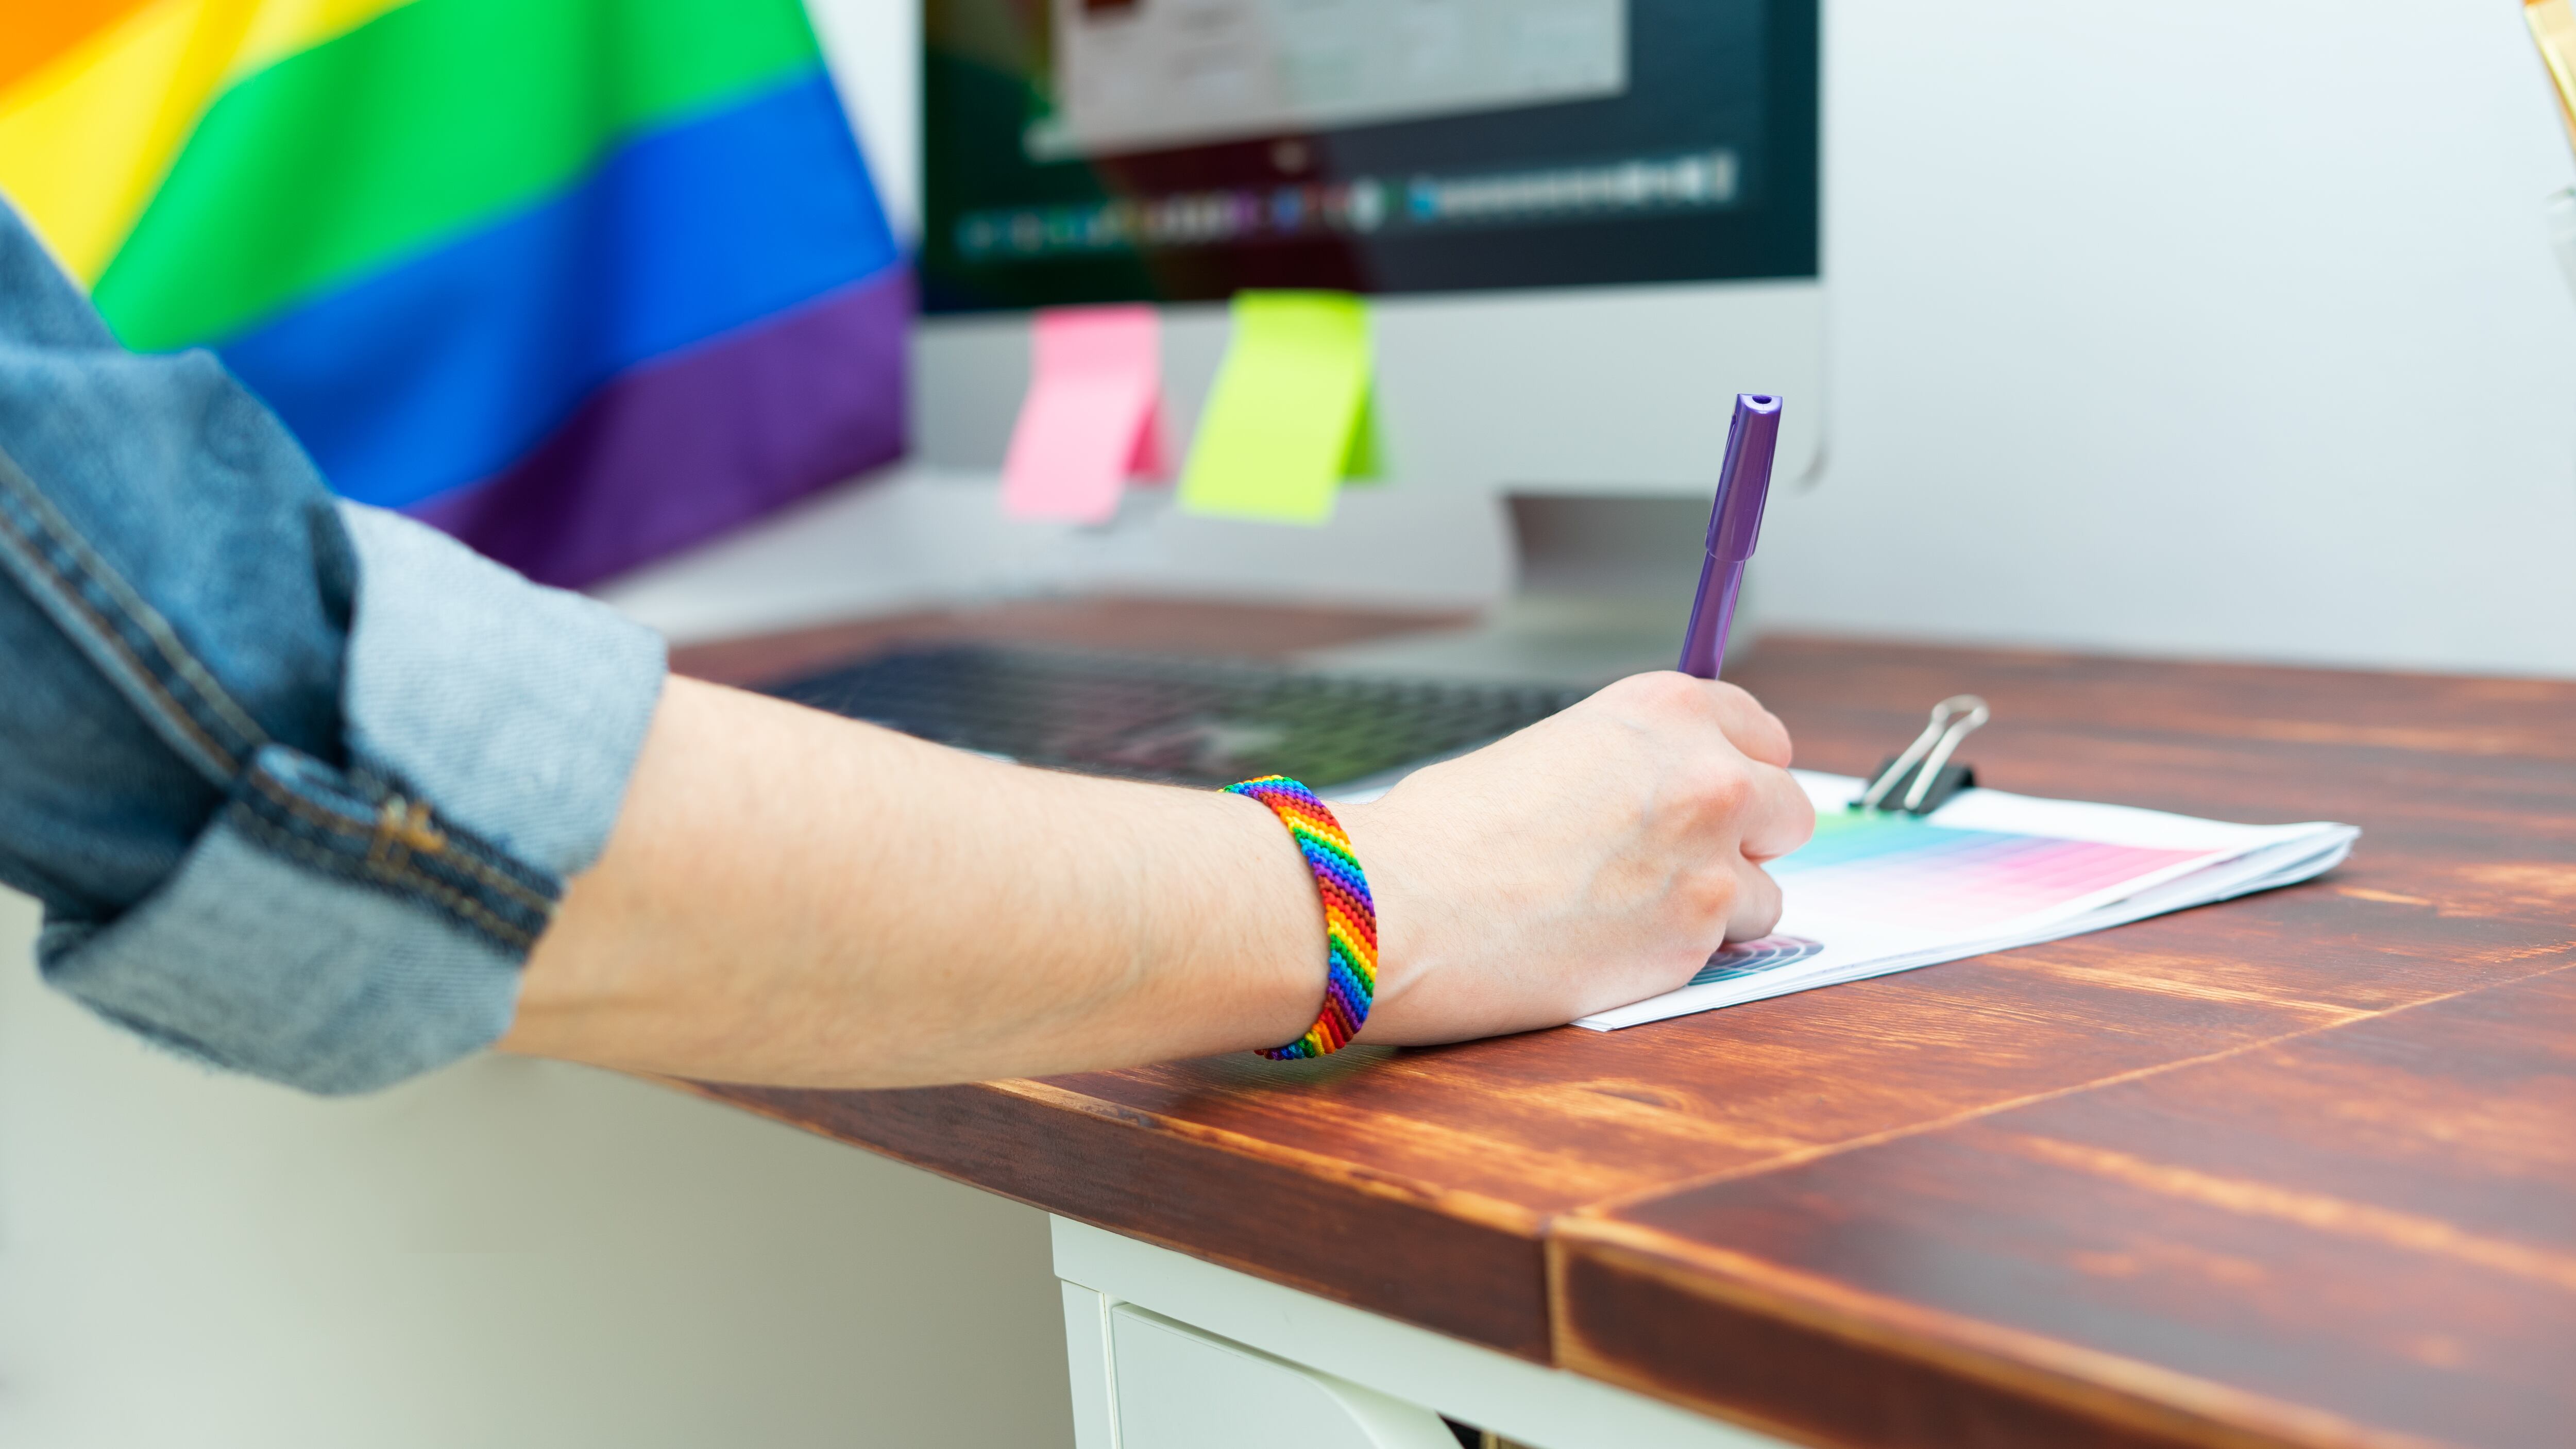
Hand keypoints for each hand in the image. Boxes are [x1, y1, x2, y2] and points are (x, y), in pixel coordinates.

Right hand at [1334, 672, 1812, 1045]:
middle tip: (1676, 864)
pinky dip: (1685, 955)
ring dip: (1716, 906)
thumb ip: (1630, 767)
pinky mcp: (1696, 942)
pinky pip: (1728, 951)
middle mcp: (1706, 775)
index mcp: (1664, 710)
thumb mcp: (1552, 753)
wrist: (1401, 905)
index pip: (1761, 731)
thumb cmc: (1444, 832)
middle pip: (1787, 808)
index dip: (1734, 769)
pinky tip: (1616, 947)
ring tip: (1631, 914)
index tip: (1710, 796)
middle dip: (1743, 838)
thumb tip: (1657, 800)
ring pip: (1766, 890)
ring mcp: (1711, 862)